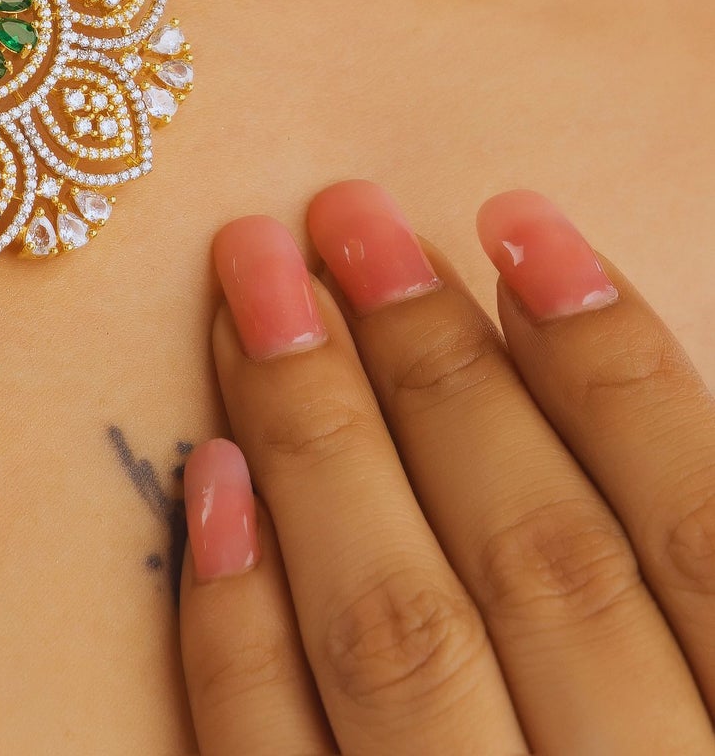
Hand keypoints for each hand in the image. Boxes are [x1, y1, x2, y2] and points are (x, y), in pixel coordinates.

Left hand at [179, 186, 714, 753]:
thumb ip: (660, 544)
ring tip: (255, 293)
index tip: (517, 219)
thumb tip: (559, 345)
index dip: (611, 366)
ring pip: (400, 637)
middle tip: (347, 215)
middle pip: (537, 562)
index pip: (697, 535)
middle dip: (436, 366)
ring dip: (321, 443)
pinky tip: (214, 480)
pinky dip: (239, 626)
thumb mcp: (700, 665)